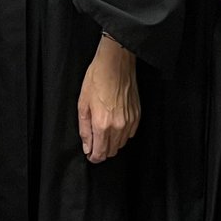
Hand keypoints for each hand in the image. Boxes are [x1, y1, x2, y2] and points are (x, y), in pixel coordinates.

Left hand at [77, 34, 139, 162]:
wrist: (116, 63)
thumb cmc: (97, 79)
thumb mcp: (83, 104)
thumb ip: (85, 129)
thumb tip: (87, 147)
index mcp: (102, 124)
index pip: (100, 152)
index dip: (94, 157)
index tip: (90, 154)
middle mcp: (118, 126)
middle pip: (112, 151)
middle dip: (102, 150)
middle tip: (95, 142)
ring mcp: (130, 121)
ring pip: (121, 144)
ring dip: (112, 143)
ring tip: (104, 131)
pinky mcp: (137, 115)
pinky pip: (130, 134)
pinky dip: (122, 134)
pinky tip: (115, 124)